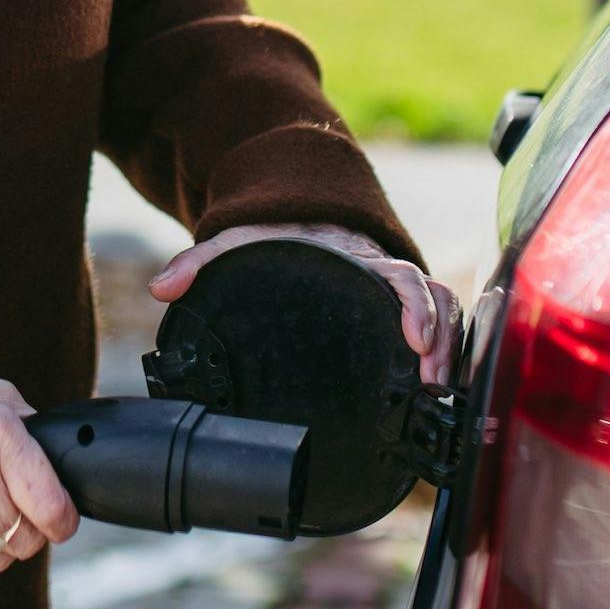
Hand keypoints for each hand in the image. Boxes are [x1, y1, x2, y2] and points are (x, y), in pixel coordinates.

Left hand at [151, 222, 461, 385]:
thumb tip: (162, 288)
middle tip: (429, 380)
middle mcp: (381, 272)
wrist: (296, 214)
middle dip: (440, 340)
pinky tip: (431, 394)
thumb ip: (200, 261)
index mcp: (354, 255)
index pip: (400, 276)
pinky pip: (435, 329)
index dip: (415, 307)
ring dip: (447, 352)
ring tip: (434, 395)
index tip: (416, 339)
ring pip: (442, 315)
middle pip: (432, 298)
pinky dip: (442, 356)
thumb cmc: (271, 232)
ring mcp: (391, 294)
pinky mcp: (393, 313)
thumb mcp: (238, 240)